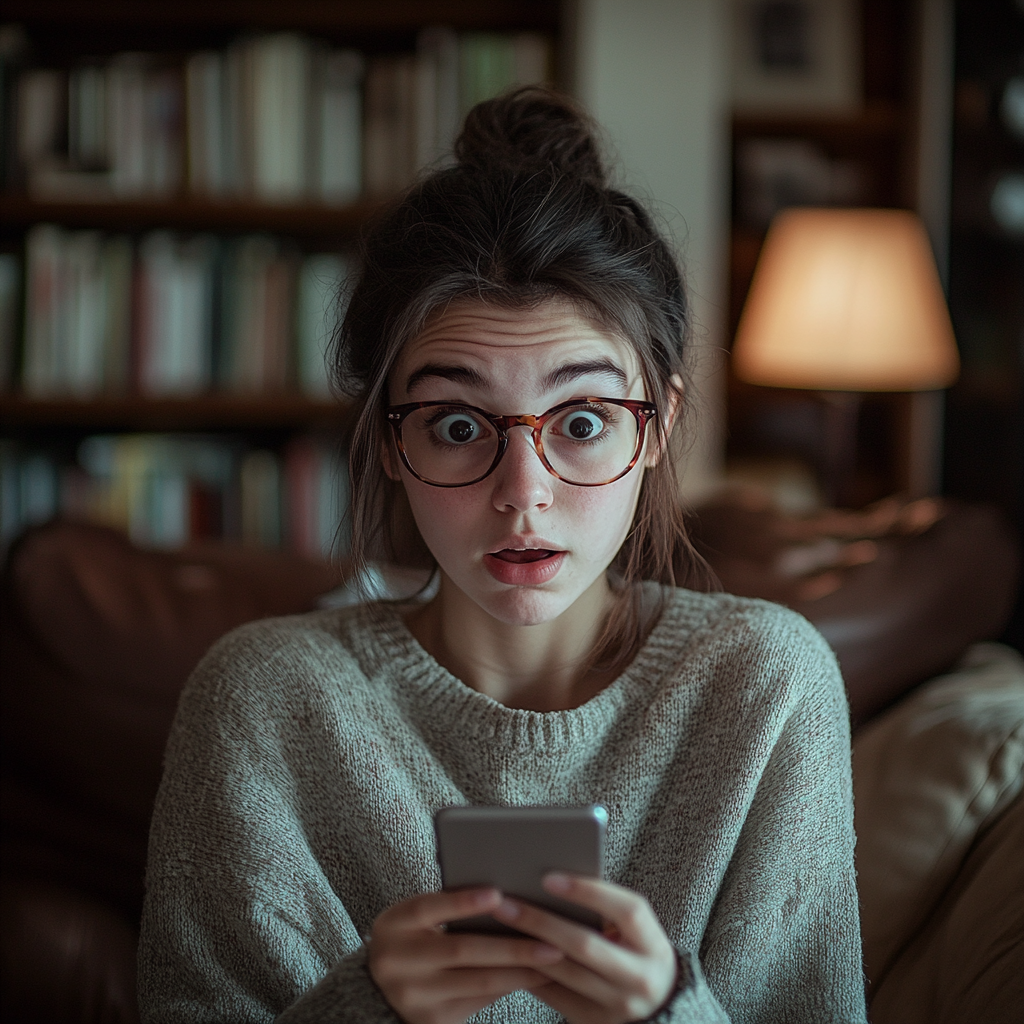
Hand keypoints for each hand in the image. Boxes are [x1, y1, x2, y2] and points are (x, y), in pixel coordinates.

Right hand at [367, 887, 565, 1023]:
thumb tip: (504, 897)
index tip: (498, 894)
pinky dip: (510, 985)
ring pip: (478, 980)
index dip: (463, 902)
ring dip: (521, 970)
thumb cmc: (410, 936)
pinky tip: (535, 976)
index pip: (429, 908)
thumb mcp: (414, 916)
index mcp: (394, 925)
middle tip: (552, 940)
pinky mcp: (432, 1020)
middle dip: (512, 945)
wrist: (379, 988)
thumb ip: (446, 905)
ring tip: (554, 959)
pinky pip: (480, 1001)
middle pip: (462, 950)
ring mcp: (415, 996)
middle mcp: (399, 962)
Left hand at [490, 873, 676, 1023]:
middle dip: (540, 921)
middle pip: (584, 945)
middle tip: (504, 903)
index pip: (626, 910)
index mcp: (654, 945)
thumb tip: (551, 880)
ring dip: (525, 947)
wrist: (655, 1006)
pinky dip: (528, 972)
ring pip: (563, 972)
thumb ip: (606, 908)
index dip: (588, 892)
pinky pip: (553, 995)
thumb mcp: (635, 931)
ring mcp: (618, 1007)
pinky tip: (506, 952)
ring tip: (498, 924)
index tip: (548, 878)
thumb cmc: (634, 950)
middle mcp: (640, 978)